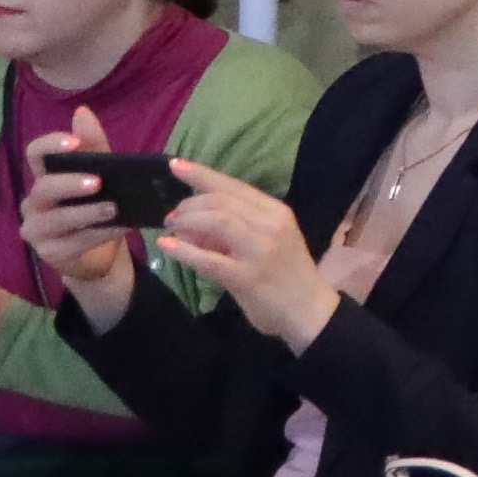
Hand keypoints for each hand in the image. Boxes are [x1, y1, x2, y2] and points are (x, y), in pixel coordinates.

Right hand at [16, 155, 141, 313]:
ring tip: (114, 208)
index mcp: (45, 177)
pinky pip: (73, 244)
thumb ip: (93, 146)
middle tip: (97, 182)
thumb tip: (82, 112)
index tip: (73, 142)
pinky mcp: (49, 253)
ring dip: (87, 213)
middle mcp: (34, 203)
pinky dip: (99, 235)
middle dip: (70, 183)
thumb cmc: (96, 206)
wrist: (102, 253)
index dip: (50, 145)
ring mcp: (37, 229)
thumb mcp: (103, 174)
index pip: (35, 154)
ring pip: (57, 219)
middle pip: (43, 187)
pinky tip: (120, 229)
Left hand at [147, 163, 341, 347]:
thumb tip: (196, 220)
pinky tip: (167, 246)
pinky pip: (209, 259)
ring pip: (217, 221)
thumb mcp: (271, 240)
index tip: (176, 165)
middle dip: (190, 204)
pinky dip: (184, 250)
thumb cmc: (288, 274)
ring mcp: (260, 251)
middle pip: (221, 201)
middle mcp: (271, 225)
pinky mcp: (247, 277)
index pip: (234, 185)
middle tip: (172, 216)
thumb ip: (239, 226)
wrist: (310, 311)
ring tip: (172, 228)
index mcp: (277, 212)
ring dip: (188, 221)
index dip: (201, 174)